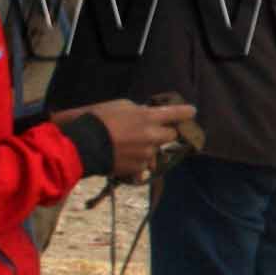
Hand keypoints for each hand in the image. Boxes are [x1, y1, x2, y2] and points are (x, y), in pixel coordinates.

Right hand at [63, 100, 196, 179]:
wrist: (83, 145)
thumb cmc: (98, 120)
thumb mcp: (120, 106)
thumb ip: (138, 111)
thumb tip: (146, 114)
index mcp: (148, 117)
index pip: (176, 113)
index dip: (186, 112)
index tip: (192, 112)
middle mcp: (152, 136)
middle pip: (172, 135)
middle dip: (166, 132)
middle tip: (155, 131)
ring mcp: (147, 154)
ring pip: (157, 151)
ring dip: (149, 148)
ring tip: (130, 145)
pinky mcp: (138, 168)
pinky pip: (144, 165)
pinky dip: (138, 162)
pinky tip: (124, 157)